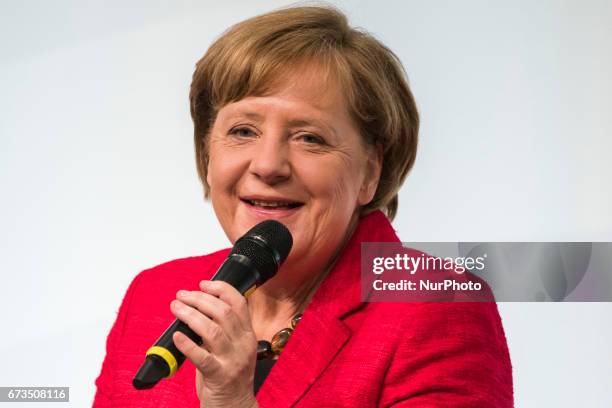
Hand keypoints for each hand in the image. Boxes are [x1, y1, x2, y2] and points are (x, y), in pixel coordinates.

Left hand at [170, 280, 258, 407]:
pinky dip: (188, 344)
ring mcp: (233, 361)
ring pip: (213, 330)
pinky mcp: (220, 376)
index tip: (203, 283)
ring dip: (191, 315)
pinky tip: (177, 336)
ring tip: (176, 308)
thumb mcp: (232, 349)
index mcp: (247, 335)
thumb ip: (220, 331)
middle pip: (223, 312)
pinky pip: (202, 357)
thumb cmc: (229, 378)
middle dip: (199, 299)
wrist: (235, 407)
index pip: (239, 302)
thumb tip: (195, 311)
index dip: (220, 288)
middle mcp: (243, 345)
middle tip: (181, 295)